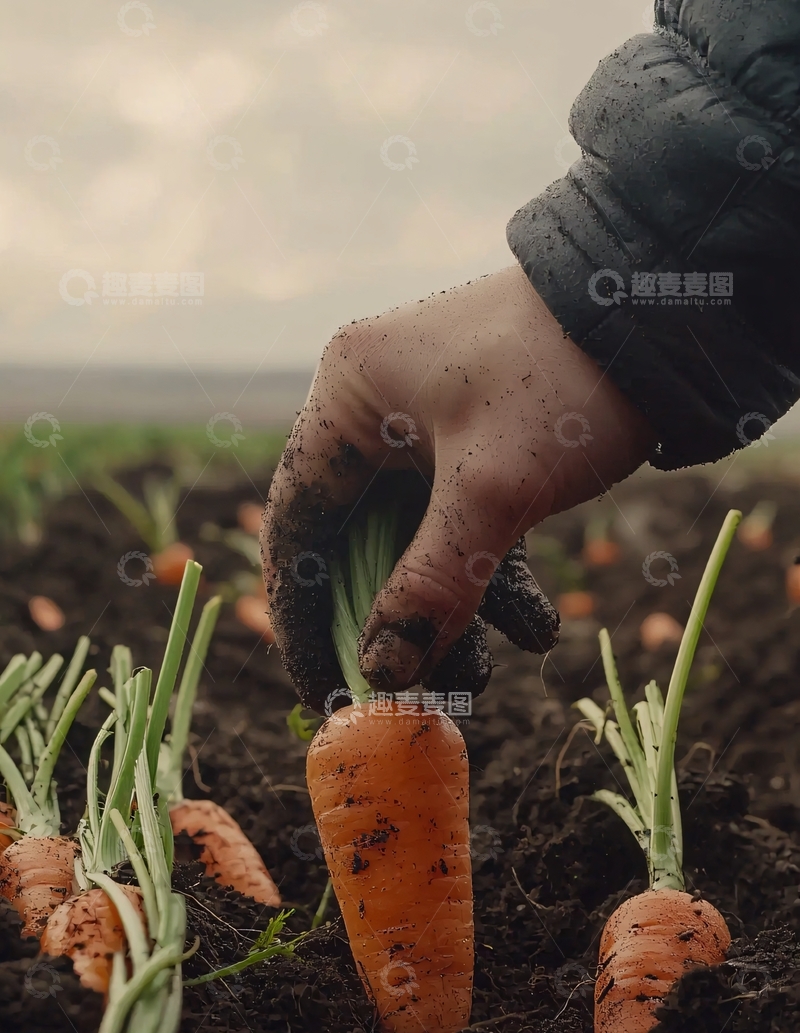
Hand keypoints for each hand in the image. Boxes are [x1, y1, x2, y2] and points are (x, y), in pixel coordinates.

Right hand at [262, 264, 654, 711]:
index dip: (304, 615)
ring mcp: (431, 429)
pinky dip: (492, 580)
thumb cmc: (563, 381)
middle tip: (417, 698)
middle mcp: (377, 411)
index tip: (328, 689)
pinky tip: (537, 630)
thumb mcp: (493, 492)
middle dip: (395, 627)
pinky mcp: (483, 446)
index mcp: (348, 398)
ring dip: (451, 614)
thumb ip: (431, 585)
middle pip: (360, 546)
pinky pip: (467, 528)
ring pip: (418, 546)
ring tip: (489, 676)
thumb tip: (382, 673)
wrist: (671, 311)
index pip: (297, 525)